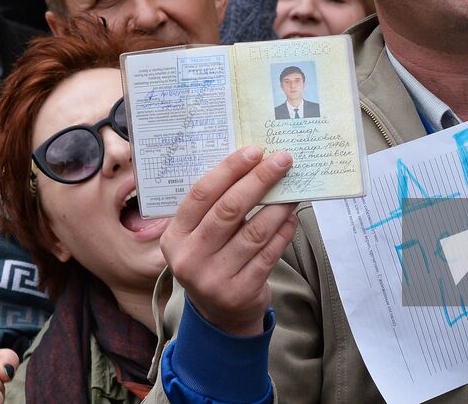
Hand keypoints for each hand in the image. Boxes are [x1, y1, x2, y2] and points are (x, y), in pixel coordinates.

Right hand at [160, 146, 297, 336]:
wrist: (219, 315)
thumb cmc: (212, 259)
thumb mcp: (199, 236)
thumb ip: (215, 207)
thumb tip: (252, 164)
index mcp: (174, 237)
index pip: (201, 194)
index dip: (229, 170)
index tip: (254, 151)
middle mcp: (189, 258)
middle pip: (228, 210)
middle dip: (259, 180)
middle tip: (282, 160)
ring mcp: (214, 279)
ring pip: (253, 232)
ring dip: (277, 207)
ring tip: (292, 189)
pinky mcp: (240, 292)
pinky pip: (268, 254)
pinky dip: (283, 232)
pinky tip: (291, 217)